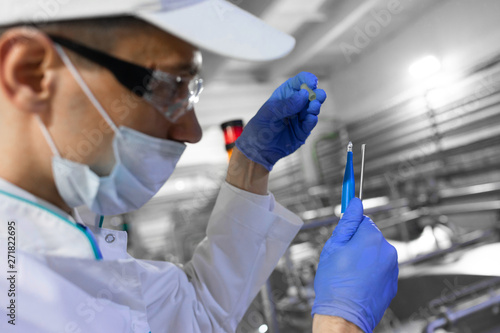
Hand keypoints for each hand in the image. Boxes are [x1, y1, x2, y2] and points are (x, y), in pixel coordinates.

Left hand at [235, 72, 326, 170]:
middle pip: (310, 95)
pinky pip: (310, 124)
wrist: (257, 150)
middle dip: (316, 94)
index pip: (298, 82)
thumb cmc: (259, 128)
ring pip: (313, 109)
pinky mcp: (302, 131)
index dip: (306, 80)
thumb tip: (304, 95)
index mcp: (285, 95)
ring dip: (315, 107)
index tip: (312, 82)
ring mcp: (300, 118)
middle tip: (318, 95)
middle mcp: (295, 105)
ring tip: (313, 107)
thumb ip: (286, 105)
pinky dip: (312, 120)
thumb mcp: (269, 113)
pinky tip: (311, 118)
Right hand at [312, 198, 398, 332]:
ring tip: (349, 273)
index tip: (346, 231)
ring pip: (376, 254)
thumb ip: (346, 223)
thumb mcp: (333, 247)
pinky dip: (371, 272)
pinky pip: (381, 269)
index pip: (364, 220)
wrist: (344, 315)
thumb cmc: (335, 283)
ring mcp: (392, 268)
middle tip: (342, 257)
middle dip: (358, 243)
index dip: (351, 228)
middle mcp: (387, 251)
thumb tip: (355, 203)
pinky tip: (358, 282)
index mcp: (372, 238)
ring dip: (365, 258)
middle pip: (371, 237)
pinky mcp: (392, 283)